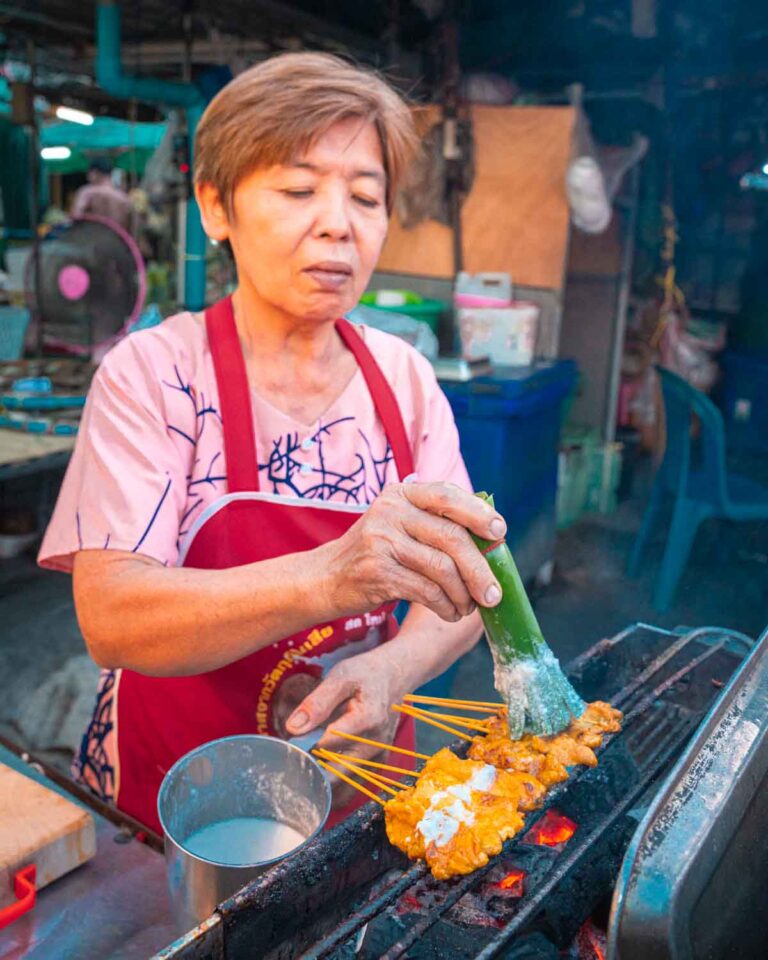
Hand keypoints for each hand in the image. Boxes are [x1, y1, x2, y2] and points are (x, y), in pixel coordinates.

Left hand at [286, 644, 411, 808]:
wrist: (395, 677)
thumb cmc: (365, 674)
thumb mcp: (341, 676)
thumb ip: (317, 702)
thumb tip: (293, 728)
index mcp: (366, 720)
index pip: (326, 746)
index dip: (303, 747)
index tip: (288, 745)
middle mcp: (375, 745)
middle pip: (334, 773)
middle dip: (309, 770)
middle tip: (292, 760)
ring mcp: (378, 757)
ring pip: (343, 785)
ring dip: (320, 781)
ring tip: (304, 765)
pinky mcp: (377, 764)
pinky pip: (352, 785)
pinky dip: (333, 784)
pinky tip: (320, 770)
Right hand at [319, 482, 505, 623]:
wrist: (325, 578)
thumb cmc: (375, 554)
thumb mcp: (399, 526)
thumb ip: (435, 524)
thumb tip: (492, 538)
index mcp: (401, 494)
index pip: (448, 496)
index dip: (478, 513)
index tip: (500, 533)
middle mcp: (391, 511)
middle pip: (451, 537)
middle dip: (479, 569)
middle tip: (493, 594)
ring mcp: (382, 540)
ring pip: (442, 568)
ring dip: (462, 594)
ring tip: (468, 607)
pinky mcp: (378, 571)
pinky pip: (426, 591)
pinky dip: (445, 606)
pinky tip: (449, 612)